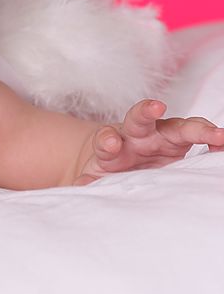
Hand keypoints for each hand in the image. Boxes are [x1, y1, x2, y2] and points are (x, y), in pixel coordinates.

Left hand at [76, 99, 223, 184]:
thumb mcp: (97, 177)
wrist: (122, 161)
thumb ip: (90, 181)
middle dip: (147, 111)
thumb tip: (83, 186)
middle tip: (156, 107)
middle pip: (139, 118)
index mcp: (111, 143)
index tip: (110, 143)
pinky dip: (212, 137)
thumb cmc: (109, 169)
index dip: (108, 139)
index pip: (106, 137)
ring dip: (197, 128)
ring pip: (177, 124)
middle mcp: (136, 134)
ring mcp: (160, 135)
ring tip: (217, 135)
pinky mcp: (179, 140)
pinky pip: (197, 135)